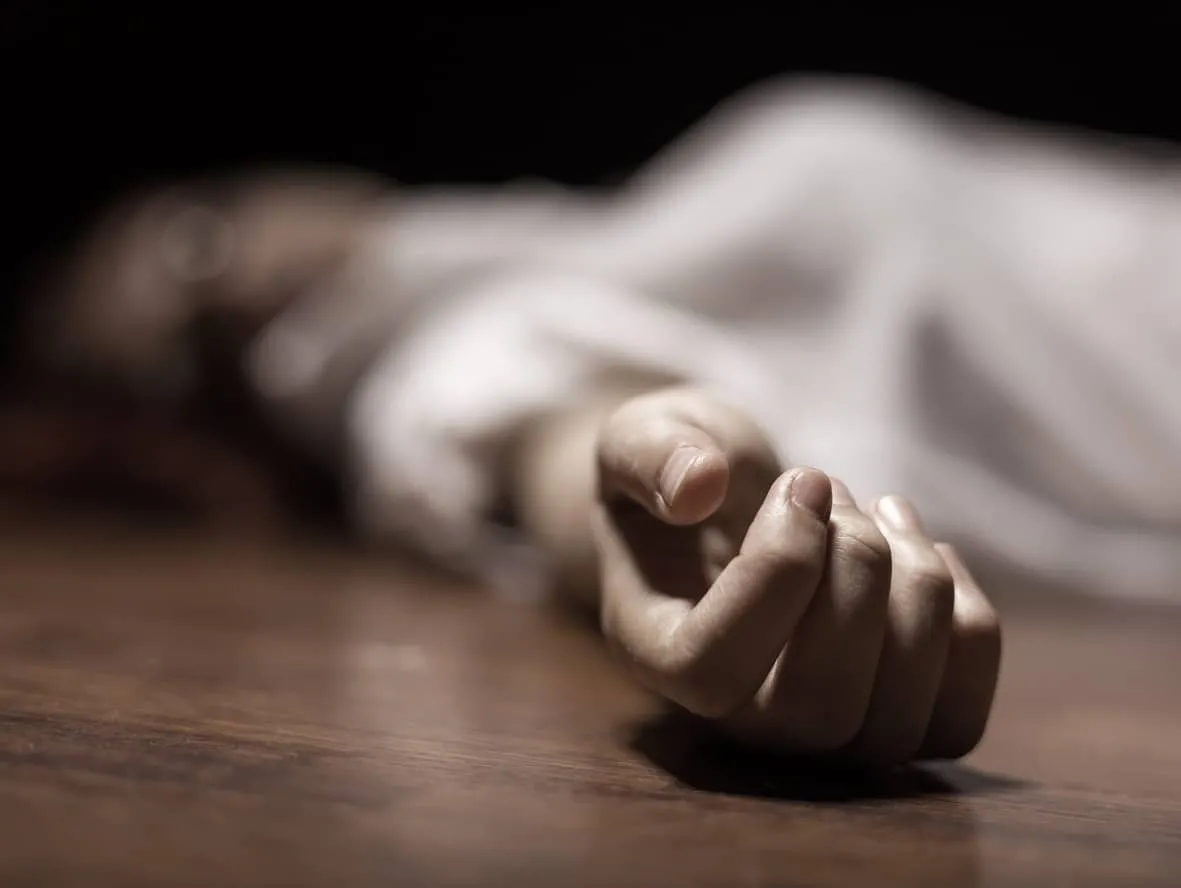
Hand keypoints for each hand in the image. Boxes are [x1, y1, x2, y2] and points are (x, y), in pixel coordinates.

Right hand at [593, 387, 1000, 766]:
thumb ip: (651, 454)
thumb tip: (698, 486)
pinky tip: (925, 553)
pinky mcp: (890, 723)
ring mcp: (816, 737)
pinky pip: (955, 719)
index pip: (713, 671)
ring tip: (882, 509)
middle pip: (816, 709)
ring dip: (918, 588)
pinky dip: (968, 625)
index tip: (802, 483)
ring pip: (894, 722)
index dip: (776, 575)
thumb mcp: (640, 437)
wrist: (718, 503)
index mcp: (656, 656)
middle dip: (856, 573)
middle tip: (835, 486)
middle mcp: (732, 720)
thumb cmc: (675, 472)